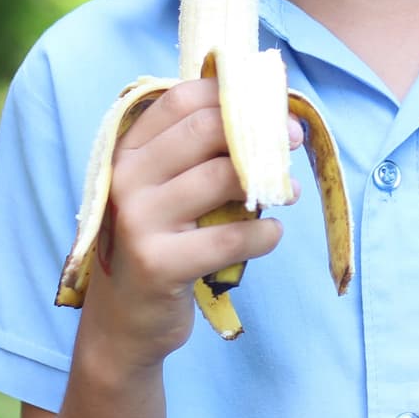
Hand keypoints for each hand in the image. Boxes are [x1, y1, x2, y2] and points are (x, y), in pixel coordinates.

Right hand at [76, 78, 294, 371]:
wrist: (124, 321)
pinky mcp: (158, 263)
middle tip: (294, 139)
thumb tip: (274, 116)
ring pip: (223, 178)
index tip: (274, 107)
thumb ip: (201, 153)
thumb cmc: (160, 242)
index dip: (234, 96)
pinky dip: (265, 234)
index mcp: (127, 151)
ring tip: (287, 193)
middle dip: (262, 130)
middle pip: (207, 131)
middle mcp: (126, 178)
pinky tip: (271, 234)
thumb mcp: (166, 190)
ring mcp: (138, 220)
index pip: (182, 100)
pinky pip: (231, 237)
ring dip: (270, 183)